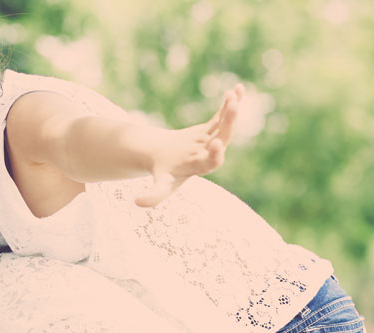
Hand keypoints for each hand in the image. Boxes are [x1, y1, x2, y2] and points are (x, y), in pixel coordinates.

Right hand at [135, 84, 244, 206]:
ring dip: (231, 108)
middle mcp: (212, 152)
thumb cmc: (165, 175)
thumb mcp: (160, 186)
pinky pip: (223, 114)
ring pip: (225, 123)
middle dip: (229, 123)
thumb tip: (136, 203)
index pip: (213, 161)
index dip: (216, 153)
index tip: (215, 142)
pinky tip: (238, 88)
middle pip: (224, 137)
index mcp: (201, 166)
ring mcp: (214, 138)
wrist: (170, 162)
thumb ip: (153, 196)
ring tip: (233, 94)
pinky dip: (230, 102)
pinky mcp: (212, 128)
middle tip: (233, 107)